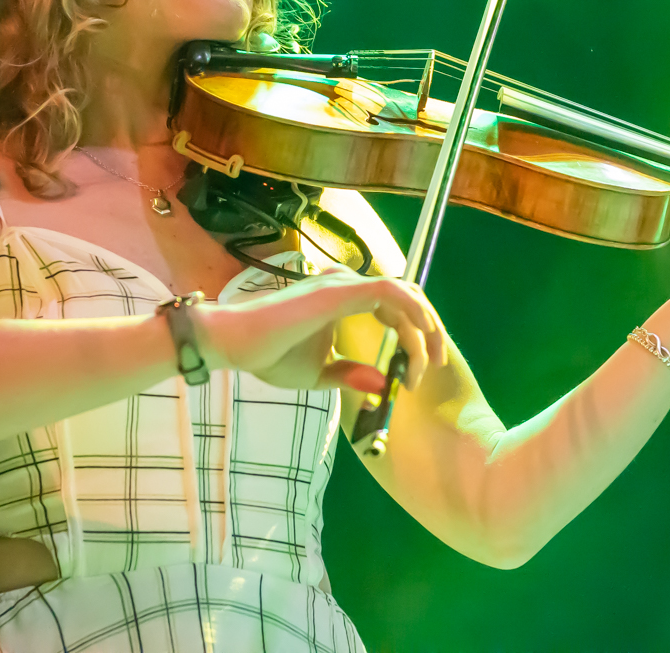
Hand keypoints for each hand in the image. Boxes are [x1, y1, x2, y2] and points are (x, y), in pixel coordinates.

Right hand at [191, 266, 447, 394]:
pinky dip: (411, 310)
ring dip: (424, 326)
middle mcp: (345, 284)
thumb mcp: (319, 373)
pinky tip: (422, 334)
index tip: (420, 367)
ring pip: (403, 295)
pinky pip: (389, 293)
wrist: (234, 344)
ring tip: (430, 359)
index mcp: (342, 298)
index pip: (393, 304)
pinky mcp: (340, 291)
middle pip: (406, 295)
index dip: (414, 331)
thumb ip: (350, 374)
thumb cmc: (268, 354)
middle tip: (436, 363)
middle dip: (429, 328)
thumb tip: (382, 384)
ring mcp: (343, 284)